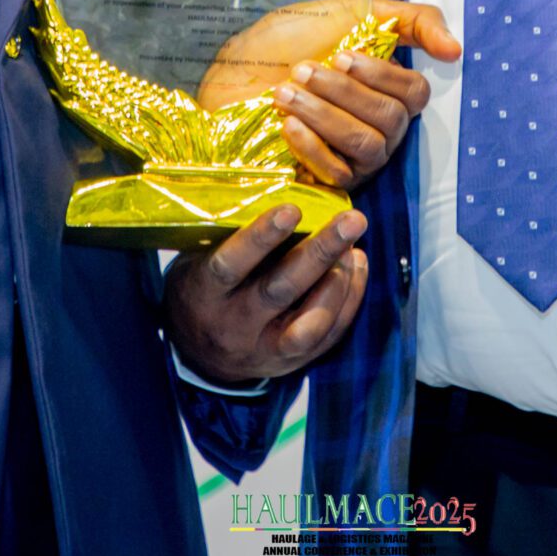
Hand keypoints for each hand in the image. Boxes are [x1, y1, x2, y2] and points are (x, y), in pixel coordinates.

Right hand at [164, 204, 371, 386]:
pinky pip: (328, 336)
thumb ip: (230, 235)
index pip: (230, 265)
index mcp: (204, 293)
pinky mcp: (291, 363)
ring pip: (309, 323)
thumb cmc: (205, 286)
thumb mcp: (201, 259)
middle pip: (280, 290)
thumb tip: (285, 192)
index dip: (260, 238)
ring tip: (354, 247)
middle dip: (320, 252)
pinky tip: (356, 266)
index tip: (291, 209)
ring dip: (339, 283)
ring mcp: (264, 350)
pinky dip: (348, 300)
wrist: (200, 353)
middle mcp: (234, 325)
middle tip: (352, 219)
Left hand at [200, 0, 460, 185]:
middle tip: (304, 69)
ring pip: (368, 146)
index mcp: (387, 88)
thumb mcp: (349, 12)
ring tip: (287, 92)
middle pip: (391, 120)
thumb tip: (456, 50)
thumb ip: (409, 20)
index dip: (384, 76)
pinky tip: (286, 124)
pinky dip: (312, 144)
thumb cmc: (288, 40)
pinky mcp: (325, 181)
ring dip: (325, 114)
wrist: (231, 71)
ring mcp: (354, 157)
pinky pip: (338, 173)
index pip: (416, 94)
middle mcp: (379, 127)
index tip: (343, 56)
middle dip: (345, 92)